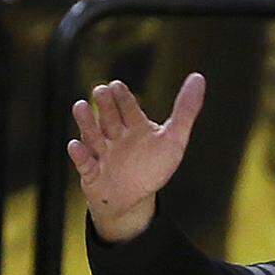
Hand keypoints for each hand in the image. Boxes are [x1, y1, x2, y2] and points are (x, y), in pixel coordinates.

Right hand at [67, 73, 205, 241]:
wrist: (133, 198)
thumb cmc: (153, 166)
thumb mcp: (175, 139)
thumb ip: (185, 109)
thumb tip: (198, 77)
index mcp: (135, 126)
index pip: (128, 107)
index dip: (123, 97)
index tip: (117, 85)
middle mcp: (116, 136)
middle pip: (109, 117)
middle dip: (105, 106)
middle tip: (101, 91)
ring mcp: (102, 154)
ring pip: (93, 136)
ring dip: (86, 123)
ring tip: (79, 106)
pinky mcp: (92, 173)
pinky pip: (84, 164)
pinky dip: (80, 156)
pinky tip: (76, 145)